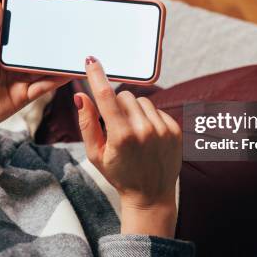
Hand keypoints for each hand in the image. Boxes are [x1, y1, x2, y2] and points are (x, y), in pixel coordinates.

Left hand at [0, 0, 69, 135]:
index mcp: (0, 53)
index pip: (22, 39)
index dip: (36, 31)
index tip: (52, 20)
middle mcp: (12, 67)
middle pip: (36, 56)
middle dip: (52, 47)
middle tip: (70, 36)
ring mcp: (19, 82)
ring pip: (43, 70)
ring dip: (58, 64)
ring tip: (74, 54)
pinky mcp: (23, 98)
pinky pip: (43, 87)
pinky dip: (55, 80)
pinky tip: (66, 72)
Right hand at [75, 57, 181, 237]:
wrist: (151, 195)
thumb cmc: (119, 174)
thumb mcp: (95, 153)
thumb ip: (87, 123)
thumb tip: (81, 96)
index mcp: (121, 136)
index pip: (106, 96)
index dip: (97, 75)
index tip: (91, 61)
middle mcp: (144, 130)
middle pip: (124, 96)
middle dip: (116, 105)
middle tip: (115, 125)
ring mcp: (162, 130)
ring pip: (141, 100)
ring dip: (133, 110)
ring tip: (133, 132)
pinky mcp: (175, 130)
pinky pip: (157, 109)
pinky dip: (149, 118)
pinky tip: (147, 136)